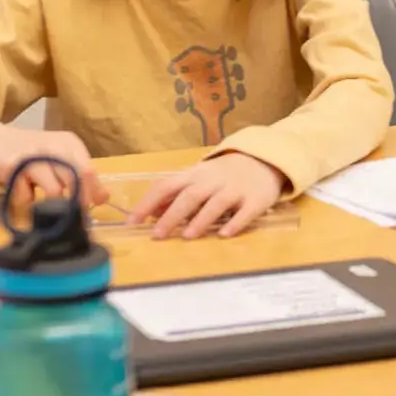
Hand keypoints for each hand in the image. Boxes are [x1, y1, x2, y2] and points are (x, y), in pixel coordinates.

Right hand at [0, 124, 107, 215]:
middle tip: (71, 215)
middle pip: (75, 178)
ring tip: (43, 202)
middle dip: (77, 202)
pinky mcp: (13, 168)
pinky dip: (27, 202)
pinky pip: (27, 197)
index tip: (91, 208)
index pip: (89, 170)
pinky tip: (23, 192)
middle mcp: (53, 146)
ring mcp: (32, 156)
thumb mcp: (59, 159)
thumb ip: (80, 176)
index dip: (92, 192)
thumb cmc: (32, 154)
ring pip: (54, 191)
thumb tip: (104, 198)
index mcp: (69, 143)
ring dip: (51, 204)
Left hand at [135, 152, 289, 239]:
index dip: (148, 203)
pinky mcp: (256, 199)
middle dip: (172, 215)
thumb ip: (174, 195)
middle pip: (190, 196)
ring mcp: (235, 189)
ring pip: (216, 203)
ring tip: (188, 236)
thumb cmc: (222, 175)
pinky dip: (235, 223)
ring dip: (201, 219)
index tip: (132, 222)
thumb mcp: (197, 179)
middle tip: (157, 235)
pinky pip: (245, 212)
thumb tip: (149, 213)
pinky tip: (225, 234)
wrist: (263, 159)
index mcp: (194, 176)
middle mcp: (212, 181)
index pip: (166, 186)